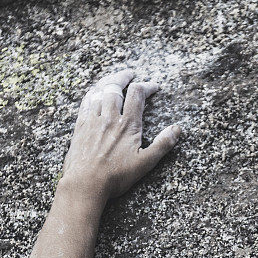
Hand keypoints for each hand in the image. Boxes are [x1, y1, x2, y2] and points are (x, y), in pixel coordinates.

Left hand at [60, 69, 180, 201]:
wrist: (85, 184)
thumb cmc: (116, 176)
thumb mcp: (145, 163)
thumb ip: (162, 144)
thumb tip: (177, 129)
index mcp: (128, 124)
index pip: (138, 94)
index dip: (147, 86)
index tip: (154, 87)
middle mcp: (109, 117)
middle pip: (116, 86)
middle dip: (124, 77)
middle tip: (130, 74)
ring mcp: (92, 120)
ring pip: (99, 91)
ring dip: (108, 81)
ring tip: (114, 78)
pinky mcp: (80, 126)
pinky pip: (86, 101)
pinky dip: (93, 92)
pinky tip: (95, 92)